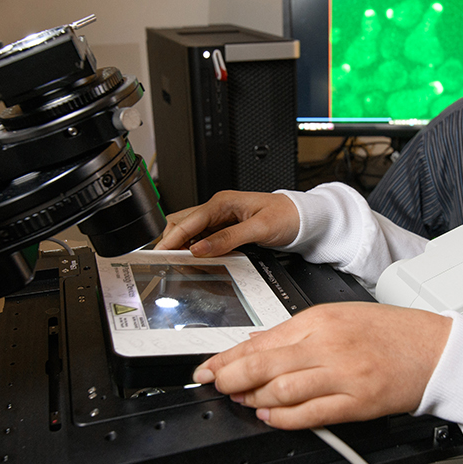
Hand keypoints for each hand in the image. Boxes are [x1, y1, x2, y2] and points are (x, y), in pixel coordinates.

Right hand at [157, 190, 300, 255]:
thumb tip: (201, 248)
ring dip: (183, 244)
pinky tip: (196, 258)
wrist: (302, 218)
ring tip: (180, 261)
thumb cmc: (285, 216)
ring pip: (190, 230)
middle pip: (182, 222)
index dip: (172, 238)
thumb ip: (228, 239)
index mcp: (223, 202)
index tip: (161, 252)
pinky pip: (202, 237)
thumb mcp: (258, 229)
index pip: (188, 221)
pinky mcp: (224, 227)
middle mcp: (218, 207)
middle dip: (172, 240)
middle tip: (167, 260)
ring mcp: (220, 217)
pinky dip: (195, 247)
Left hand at [193, 302, 451, 428]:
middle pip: (263, 364)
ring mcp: (343, 375)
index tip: (207, 369)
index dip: (227, 357)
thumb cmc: (392, 333)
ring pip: (281, 389)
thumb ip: (296, 333)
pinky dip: (285, 418)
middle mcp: (328, 345)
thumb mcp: (339, 318)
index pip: (261, 339)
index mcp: (320, 320)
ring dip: (254, 399)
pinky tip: (272, 418)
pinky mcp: (358, 402)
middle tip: (214, 386)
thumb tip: (256, 344)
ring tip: (242, 402)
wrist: (436, 350)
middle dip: (230, 378)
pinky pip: (311, 413)